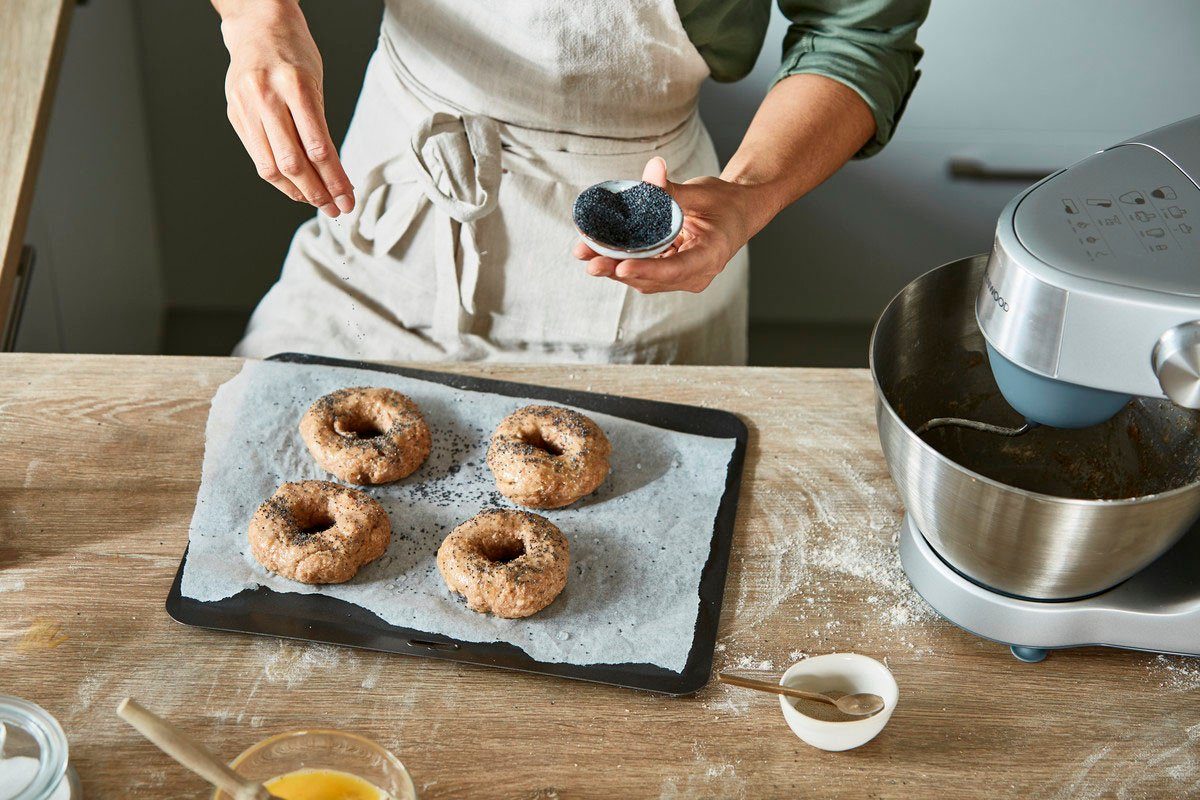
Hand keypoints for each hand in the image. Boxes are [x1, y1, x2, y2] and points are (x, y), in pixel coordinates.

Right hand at [218, 0, 352, 216]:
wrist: (256, 26)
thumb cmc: (293, 53)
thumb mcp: (315, 83)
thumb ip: (319, 127)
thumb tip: (333, 175)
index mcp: (296, 87)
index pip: (319, 147)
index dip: (335, 180)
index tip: (348, 199)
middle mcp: (268, 97)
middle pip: (293, 162)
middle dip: (317, 192)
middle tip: (335, 208)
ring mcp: (247, 107)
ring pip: (271, 166)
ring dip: (296, 191)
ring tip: (316, 202)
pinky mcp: (235, 115)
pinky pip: (258, 157)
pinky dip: (278, 177)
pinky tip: (294, 186)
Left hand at [573, 157, 756, 293]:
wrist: (738, 213)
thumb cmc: (725, 202)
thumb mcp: (701, 192)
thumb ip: (673, 188)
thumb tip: (653, 168)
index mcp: (710, 256)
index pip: (676, 269)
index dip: (647, 270)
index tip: (621, 267)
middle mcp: (695, 274)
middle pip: (651, 278)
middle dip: (616, 268)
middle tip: (587, 259)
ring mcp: (681, 277)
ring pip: (642, 278)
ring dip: (611, 265)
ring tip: (582, 252)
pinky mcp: (668, 273)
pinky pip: (641, 269)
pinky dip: (619, 259)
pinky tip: (594, 248)